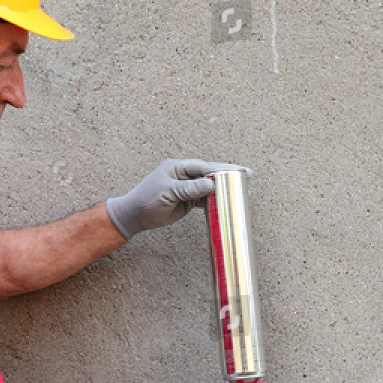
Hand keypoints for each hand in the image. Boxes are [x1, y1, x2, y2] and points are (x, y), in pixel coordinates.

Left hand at [105, 159, 252, 239]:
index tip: (238, 170)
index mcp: (178, 167)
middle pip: (209, 174)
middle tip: (247, 176)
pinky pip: (204, 199)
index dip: (222, 168)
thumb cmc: (147, 200)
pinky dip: (214, 201)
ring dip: (223, 190)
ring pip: (208, 187)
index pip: (204, 166)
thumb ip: (189, 189)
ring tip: (242, 192)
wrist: (135, 216)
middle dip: (227, 176)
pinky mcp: (186, 200)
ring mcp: (186, 188)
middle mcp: (183, 175)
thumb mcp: (168, 193)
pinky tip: (226, 203)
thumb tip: (210, 184)